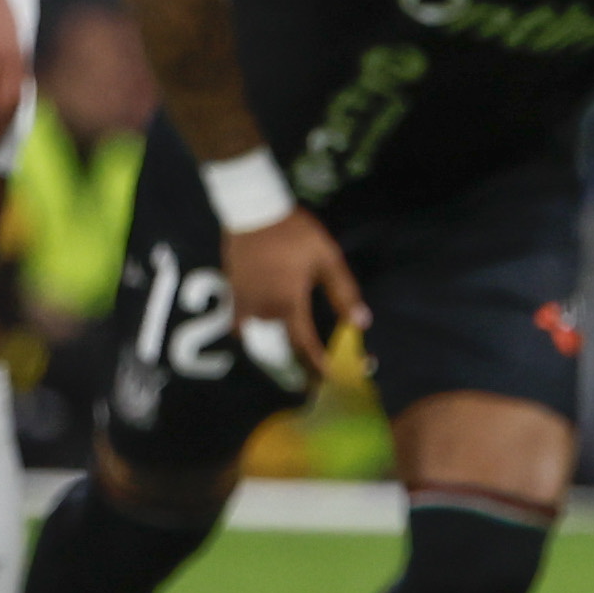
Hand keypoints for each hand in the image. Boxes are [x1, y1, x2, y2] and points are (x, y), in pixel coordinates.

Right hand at [223, 203, 369, 380]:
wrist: (253, 210)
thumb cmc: (294, 233)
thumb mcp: (327, 259)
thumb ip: (344, 293)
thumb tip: (362, 323)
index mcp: (289, 304)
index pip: (304, 345)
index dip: (317, 366)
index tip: (329, 382)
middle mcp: (263, 311)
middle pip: (281, 347)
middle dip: (299, 364)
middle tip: (315, 376)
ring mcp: (243, 304)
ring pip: (261, 337)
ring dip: (277, 349)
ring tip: (294, 358)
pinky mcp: (232, 294)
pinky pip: (241, 324)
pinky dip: (252, 333)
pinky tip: (266, 331)